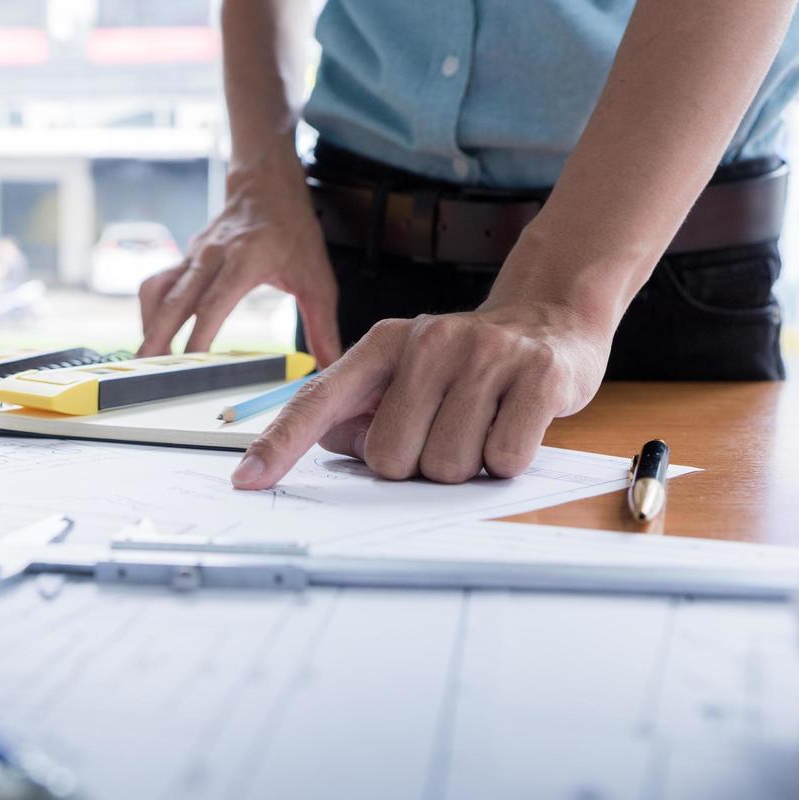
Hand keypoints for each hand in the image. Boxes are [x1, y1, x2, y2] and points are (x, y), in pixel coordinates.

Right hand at [137, 156, 341, 362]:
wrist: (267, 186)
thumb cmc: (293, 231)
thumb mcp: (317, 278)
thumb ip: (322, 326)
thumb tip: (329, 365)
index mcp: (246, 259)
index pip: (214, 303)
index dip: (199, 336)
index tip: (191, 363)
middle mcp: (213, 256)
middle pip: (175, 301)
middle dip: (157, 338)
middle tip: (147, 371)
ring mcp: (194, 255)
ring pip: (158, 291)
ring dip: (148, 325)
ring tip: (145, 359)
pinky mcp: (184, 258)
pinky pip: (158, 285)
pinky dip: (150, 311)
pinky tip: (154, 333)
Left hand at [231, 301, 613, 486]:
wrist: (551, 319)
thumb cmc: (464, 364)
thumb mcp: (401, 376)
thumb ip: (357, 413)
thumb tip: (328, 446)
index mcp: (382, 344)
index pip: (318, 400)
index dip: (281, 445)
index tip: (247, 480)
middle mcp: (428, 340)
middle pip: (389, 458)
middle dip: (416, 465)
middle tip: (444, 433)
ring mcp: (485, 354)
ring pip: (446, 464)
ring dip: (465, 465)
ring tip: (481, 425)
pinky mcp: (538, 374)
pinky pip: (504, 458)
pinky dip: (507, 460)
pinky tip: (513, 424)